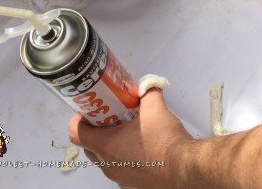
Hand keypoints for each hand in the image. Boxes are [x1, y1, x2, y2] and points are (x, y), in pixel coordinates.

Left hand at [68, 89, 191, 188]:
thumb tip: (148, 83)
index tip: (90, 108)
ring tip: (127, 127)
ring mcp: (119, 178)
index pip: (76, 133)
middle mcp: (107, 165)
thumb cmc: (163, 138)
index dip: (78, 118)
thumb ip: (148, 90)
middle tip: (110, 114)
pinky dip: (123, 155)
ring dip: (110, 143)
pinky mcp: (132, 184)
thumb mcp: (155, 106)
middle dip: (95, 129)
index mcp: (106, 146)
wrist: (184, 167)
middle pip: (89, 146)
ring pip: (104, 158)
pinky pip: (119, 167)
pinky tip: (141, 144)